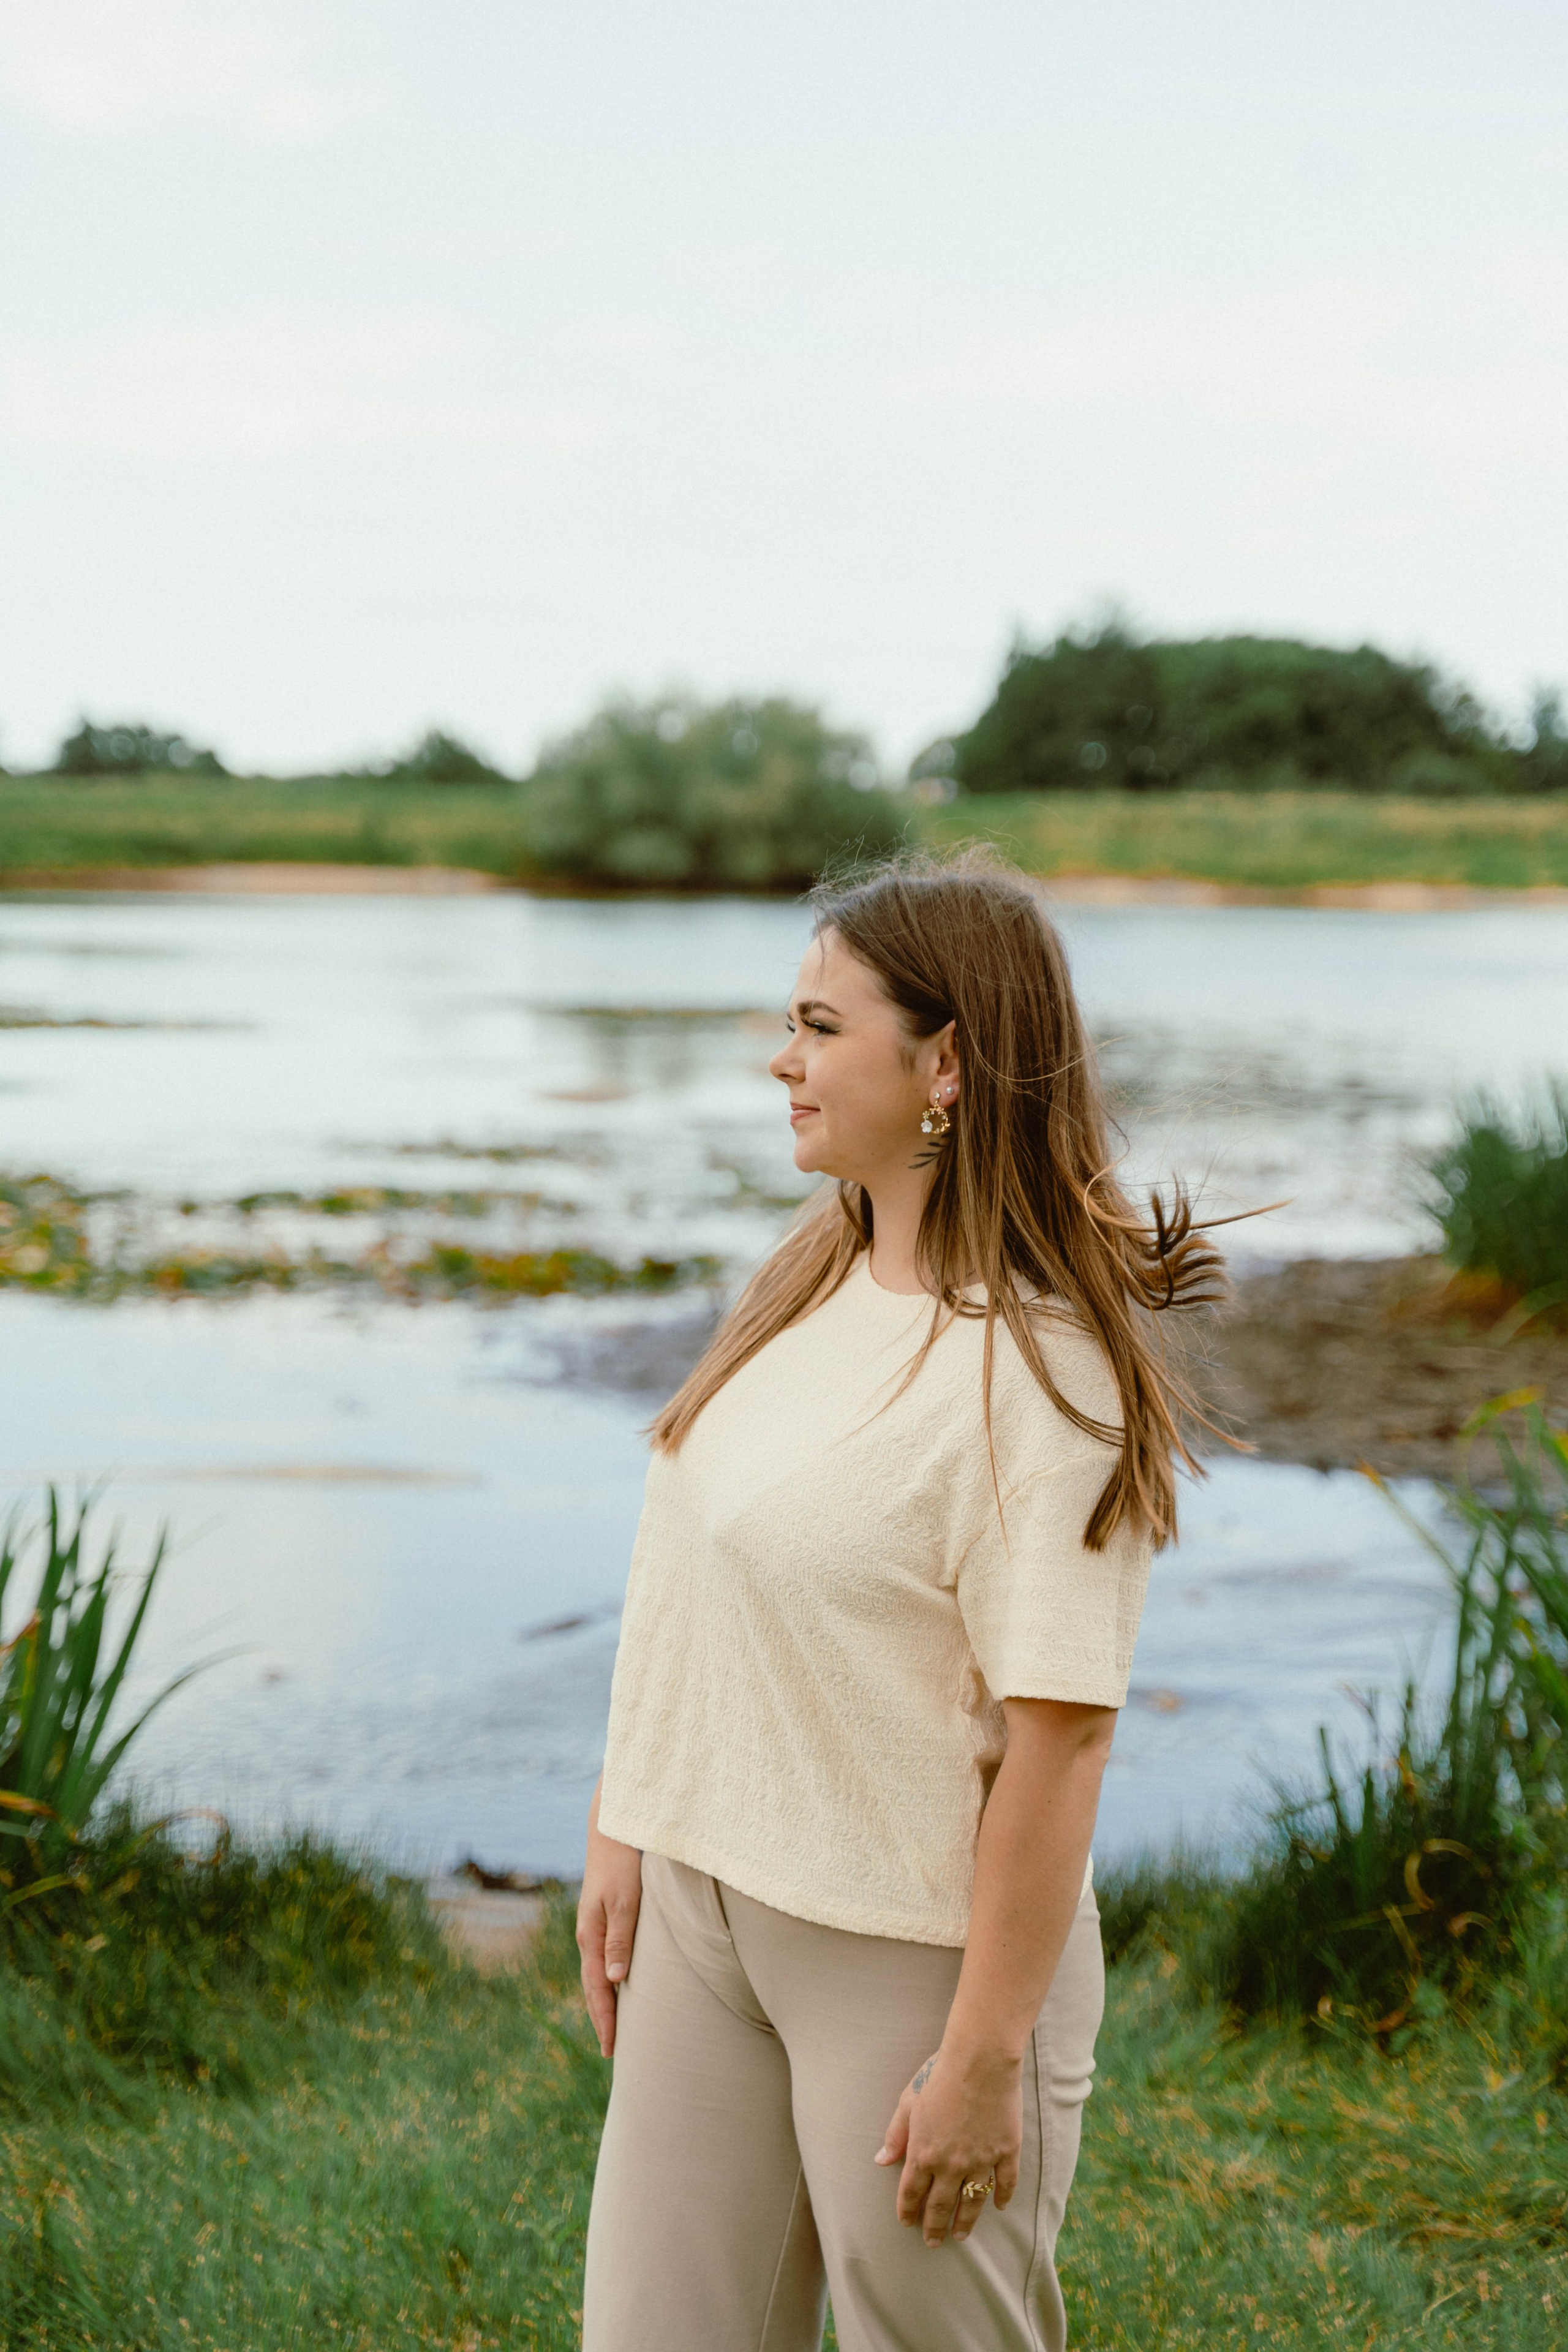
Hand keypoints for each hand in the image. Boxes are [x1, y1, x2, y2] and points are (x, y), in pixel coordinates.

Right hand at [575, 1781, 641, 2057]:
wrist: (613, 1829)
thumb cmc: (623, 1864)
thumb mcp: (625, 1901)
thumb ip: (620, 1939)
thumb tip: (616, 1981)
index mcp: (590, 1936)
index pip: (597, 1989)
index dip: (605, 2020)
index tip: (611, 2050)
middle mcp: (588, 1936)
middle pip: (593, 1986)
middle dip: (602, 2017)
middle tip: (612, 2050)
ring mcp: (593, 1926)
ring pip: (597, 1973)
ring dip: (604, 2000)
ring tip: (614, 2025)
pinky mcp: (603, 1917)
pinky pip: (603, 1958)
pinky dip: (608, 1979)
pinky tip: (619, 1984)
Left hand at [874, 2044, 1021, 2246]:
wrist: (980, 2061)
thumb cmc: (939, 2075)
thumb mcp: (908, 2102)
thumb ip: (896, 2135)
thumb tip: (881, 2160)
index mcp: (924, 2153)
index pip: (912, 2193)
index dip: (908, 2210)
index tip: (907, 2223)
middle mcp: (951, 2165)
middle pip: (940, 2205)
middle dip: (934, 2227)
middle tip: (932, 2242)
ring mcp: (981, 2161)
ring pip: (971, 2202)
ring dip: (964, 2222)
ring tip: (960, 2235)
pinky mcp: (1006, 2152)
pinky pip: (1005, 2183)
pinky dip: (1002, 2197)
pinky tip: (998, 2206)